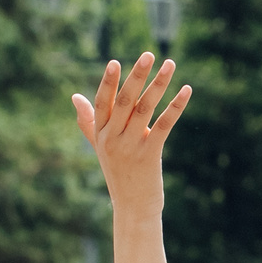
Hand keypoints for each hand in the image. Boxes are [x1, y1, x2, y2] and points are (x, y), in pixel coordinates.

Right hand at [74, 54, 190, 209]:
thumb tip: (74, 97)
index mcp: (100, 134)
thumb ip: (89, 121)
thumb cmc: (119, 173)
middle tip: (149, 54)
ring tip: (170, 63)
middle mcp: (112, 139)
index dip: (108, 82)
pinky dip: (176, 106)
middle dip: (137, 75)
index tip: (116, 62)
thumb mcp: (100, 147)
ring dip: (159, 84)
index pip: (103, 102)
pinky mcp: (150, 156)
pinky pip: (164, 125)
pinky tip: (186, 90)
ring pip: (145, 109)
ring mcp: (130, 148)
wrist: (133, 208)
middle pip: (124, 101)